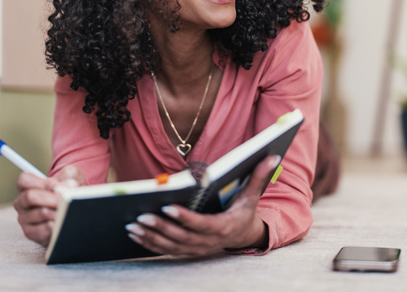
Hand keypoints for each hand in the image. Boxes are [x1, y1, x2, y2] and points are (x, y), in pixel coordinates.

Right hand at [13, 165, 84, 246]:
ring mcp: (23, 218)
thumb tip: (69, 186)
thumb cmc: (66, 191)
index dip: (45, 183)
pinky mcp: (30, 232)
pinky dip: (56, 226)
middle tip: (68, 200)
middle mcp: (21, 202)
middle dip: (52, 198)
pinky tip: (63, 222)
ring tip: (69, 210)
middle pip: (30, 196)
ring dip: (57, 212)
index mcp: (27, 186)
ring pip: (40, 213)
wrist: (69, 211)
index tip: (62, 187)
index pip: (25, 180)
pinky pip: (43, 230)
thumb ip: (69, 175)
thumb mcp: (70, 177)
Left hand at [125, 155, 280, 255]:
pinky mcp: (186, 251)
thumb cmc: (244, 211)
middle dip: (160, 227)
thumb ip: (260, 176)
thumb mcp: (253, 195)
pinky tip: (135, 233)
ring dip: (151, 237)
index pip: (201, 225)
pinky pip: (165, 250)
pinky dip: (149, 243)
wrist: (244, 236)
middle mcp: (208, 242)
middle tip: (142, 216)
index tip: (168, 207)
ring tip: (133, 225)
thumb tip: (273, 155)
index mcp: (223, 227)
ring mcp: (196, 249)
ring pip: (170, 246)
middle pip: (181, 238)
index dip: (185, 218)